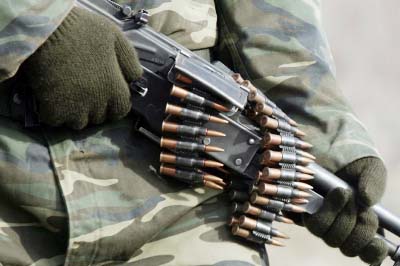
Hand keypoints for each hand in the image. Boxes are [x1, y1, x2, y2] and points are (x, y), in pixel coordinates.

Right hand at [13, 7, 141, 128]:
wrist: (46, 30)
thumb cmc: (83, 31)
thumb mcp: (116, 39)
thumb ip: (130, 61)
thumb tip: (137, 79)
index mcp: (115, 89)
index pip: (121, 110)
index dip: (114, 104)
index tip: (106, 96)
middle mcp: (98, 104)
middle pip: (99, 118)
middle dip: (95, 108)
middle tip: (84, 91)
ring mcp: (75, 110)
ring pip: (79, 123)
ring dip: (75, 113)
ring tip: (68, 96)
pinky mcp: (53, 111)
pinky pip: (56, 121)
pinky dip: (54, 113)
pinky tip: (52, 98)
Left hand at [304, 157, 387, 264]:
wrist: (328, 144)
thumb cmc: (354, 160)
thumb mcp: (369, 169)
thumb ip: (373, 184)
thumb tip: (366, 200)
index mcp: (363, 223)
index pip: (368, 251)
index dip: (372, 251)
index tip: (377, 242)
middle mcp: (341, 225)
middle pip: (345, 245)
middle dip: (352, 224)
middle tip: (354, 200)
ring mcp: (320, 219)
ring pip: (324, 232)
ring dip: (334, 214)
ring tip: (341, 192)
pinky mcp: (300, 209)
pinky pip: (305, 220)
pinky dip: (317, 210)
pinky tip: (321, 195)